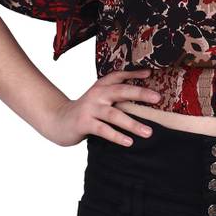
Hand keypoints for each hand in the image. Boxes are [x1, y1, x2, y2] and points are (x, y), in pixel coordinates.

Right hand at [43, 69, 161, 147]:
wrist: (57, 121)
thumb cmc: (86, 111)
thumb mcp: (99, 98)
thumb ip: (116, 96)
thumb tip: (144, 96)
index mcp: (101, 86)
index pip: (118, 75)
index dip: (134, 73)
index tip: (150, 73)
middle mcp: (97, 94)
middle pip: (120, 91)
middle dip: (140, 94)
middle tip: (158, 98)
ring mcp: (90, 109)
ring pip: (114, 114)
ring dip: (132, 124)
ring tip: (148, 132)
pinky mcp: (84, 123)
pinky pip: (103, 130)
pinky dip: (116, 136)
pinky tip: (129, 142)